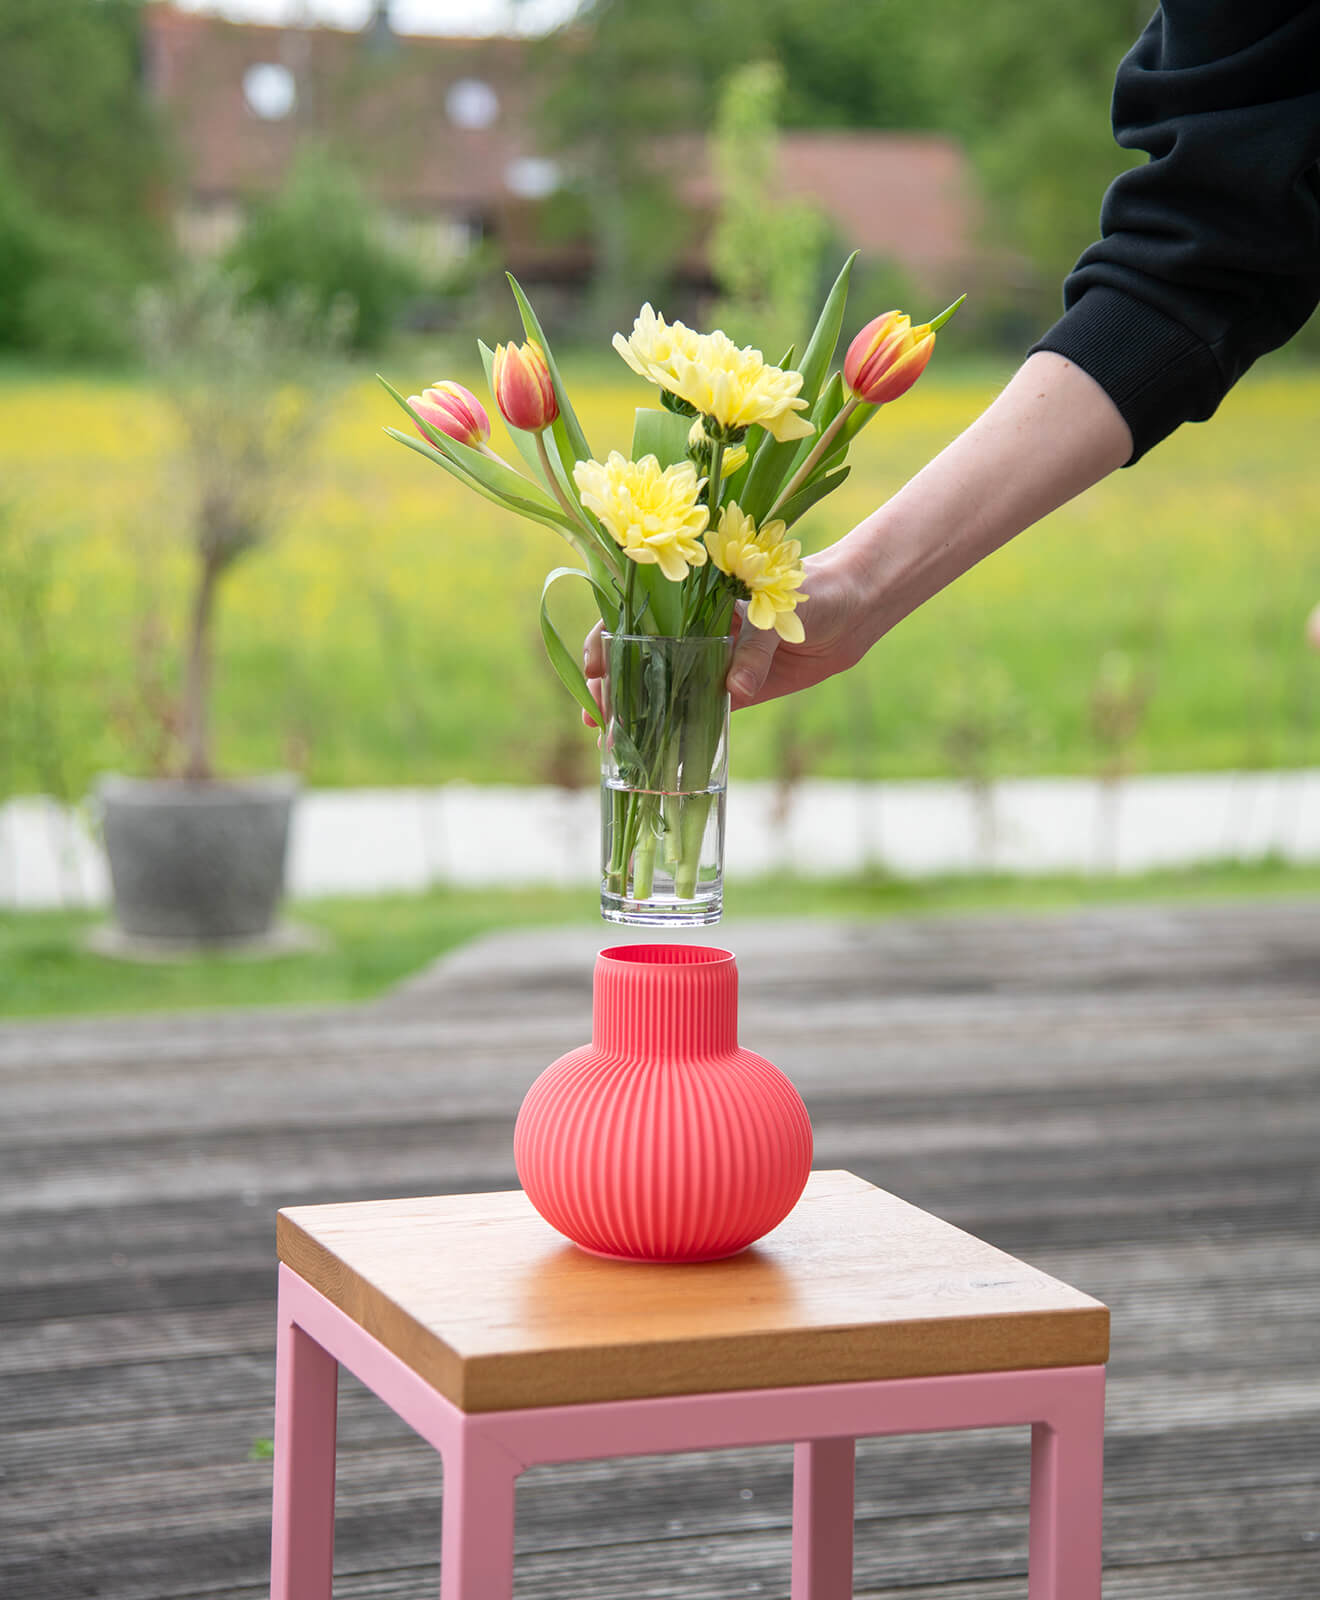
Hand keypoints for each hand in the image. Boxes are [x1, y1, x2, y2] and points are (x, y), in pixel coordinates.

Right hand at [580, 540, 873, 725]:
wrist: (853, 608)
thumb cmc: (809, 591)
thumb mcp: (777, 610)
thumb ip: (755, 648)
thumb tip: (735, 689)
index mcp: (690, 600)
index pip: (631, 618)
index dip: (605, 643)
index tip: (596, 670)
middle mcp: (691, 633)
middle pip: (636, 660)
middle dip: (610, 689)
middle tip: (597, 720)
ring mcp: (709, 664)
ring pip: (660, 692)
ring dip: (634, 718)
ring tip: (613, 746)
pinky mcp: (734, 693)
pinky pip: (698, 716)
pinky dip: (676, 735)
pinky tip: (654, 755)